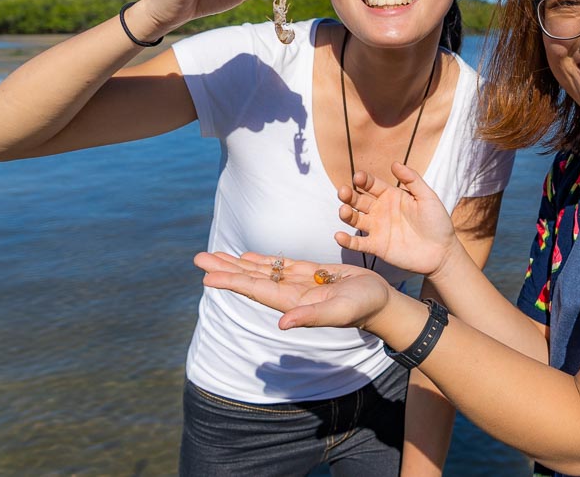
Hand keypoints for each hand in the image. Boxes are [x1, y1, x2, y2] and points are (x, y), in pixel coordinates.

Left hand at [194, 251, 391, 330]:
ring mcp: (298, 283)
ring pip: (262, 270)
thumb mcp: (339, 312)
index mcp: (293, 302)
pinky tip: (247, 256)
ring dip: (238, 263)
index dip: (232, 282)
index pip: (256, 290)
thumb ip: (311, 317)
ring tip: (214, 255)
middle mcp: (290, 294)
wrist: (381, 301)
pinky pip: (280, 265)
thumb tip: (282, 324)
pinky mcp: (310, 273)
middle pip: (251, 279)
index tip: (207, 277)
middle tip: (198, 258)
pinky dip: (262, 260)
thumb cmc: (364, 307)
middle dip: (226, 269)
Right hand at [335, 163, 463, 278]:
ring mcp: (377, 229)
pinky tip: (339, 236)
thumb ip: (412, 180)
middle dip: (349, 195)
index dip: (363, 180)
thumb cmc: (437, 222)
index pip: (372, 185)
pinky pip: (358, 243)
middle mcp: (380, 210)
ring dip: (346, 214)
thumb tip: (394, 163)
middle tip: (344, 192)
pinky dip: (347, 241)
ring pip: (355, 219)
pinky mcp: (377, 247)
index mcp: (391, 196)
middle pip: (358, 200)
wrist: (442, 252)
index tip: (358, 178)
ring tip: (344, 211)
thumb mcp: (427, 197)